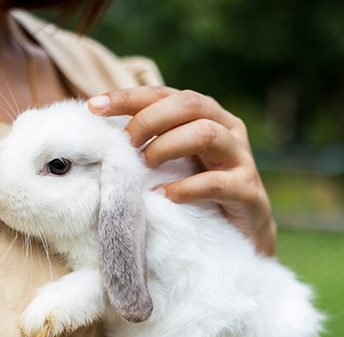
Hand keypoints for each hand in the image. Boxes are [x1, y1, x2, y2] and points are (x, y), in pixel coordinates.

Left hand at [89, 87, 276, 255]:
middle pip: (189, 104)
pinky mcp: (248, 191)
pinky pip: (217, 183)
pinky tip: (164, 196)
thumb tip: (101, 135)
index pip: (167, 94)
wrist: (242, 235)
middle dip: (149, 120)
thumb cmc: (200, 194)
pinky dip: (186, 188)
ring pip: (206, 134)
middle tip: (126, 145)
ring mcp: (242, 159)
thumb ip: (150, 145)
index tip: (95, 106)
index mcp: (208, 116)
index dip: (130, 97)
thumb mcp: (174, 163)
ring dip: (167, 146)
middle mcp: (229, 129)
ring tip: (145, 167)